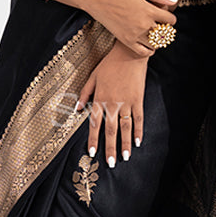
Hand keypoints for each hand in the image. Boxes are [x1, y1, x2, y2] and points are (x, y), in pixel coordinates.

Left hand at [75, 45, 148, 166]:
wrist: (130, 53)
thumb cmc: (109, 64)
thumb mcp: (93, 76)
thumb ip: (85, 94)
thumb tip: (76, 109)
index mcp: (100, 98)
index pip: (95, 124)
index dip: (93, 139)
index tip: (92, 153)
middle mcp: (113, 103)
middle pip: (111, 130)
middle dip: (110, 148)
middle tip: (110, 163)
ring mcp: (127, 102)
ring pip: (125, 127)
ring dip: (124, 143)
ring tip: (124, 158)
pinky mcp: (138, 100)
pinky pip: (139, 118)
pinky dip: (138, 131)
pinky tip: (137, 142)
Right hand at [88, 0, 177, 56]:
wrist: (99, 1)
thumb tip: (174, 1)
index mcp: (148, 10)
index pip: (170, 20)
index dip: (171, 18)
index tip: (165, 16)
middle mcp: (143, 24)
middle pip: (165, 33)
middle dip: (165, 29)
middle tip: (159, 24)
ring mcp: (135, 34)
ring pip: (156, 44)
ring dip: (158, 40)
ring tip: (153, 33)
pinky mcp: (127, 41)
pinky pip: (143, 52)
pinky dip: (149, 50)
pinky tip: (148, 44)